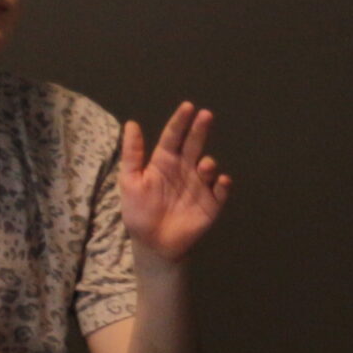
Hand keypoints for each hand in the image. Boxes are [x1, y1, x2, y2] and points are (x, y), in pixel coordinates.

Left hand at [120, 101, 231, 262]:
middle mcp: (186, 168)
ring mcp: (200, 185)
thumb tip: (131, 123)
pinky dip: (223, 185)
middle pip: (194, 145)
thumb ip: (132, 154)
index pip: (173, 137)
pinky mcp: (212, 203)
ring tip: (205, 165)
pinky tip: (220, 181)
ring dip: (209, 164)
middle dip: (200, 130)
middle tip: (205, 115)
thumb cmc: (139, 212)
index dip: (180, 122)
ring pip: (208, 168)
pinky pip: (221, 191)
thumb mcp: (130, 182)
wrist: (152, 245)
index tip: (187, 107)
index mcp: (166, 162)